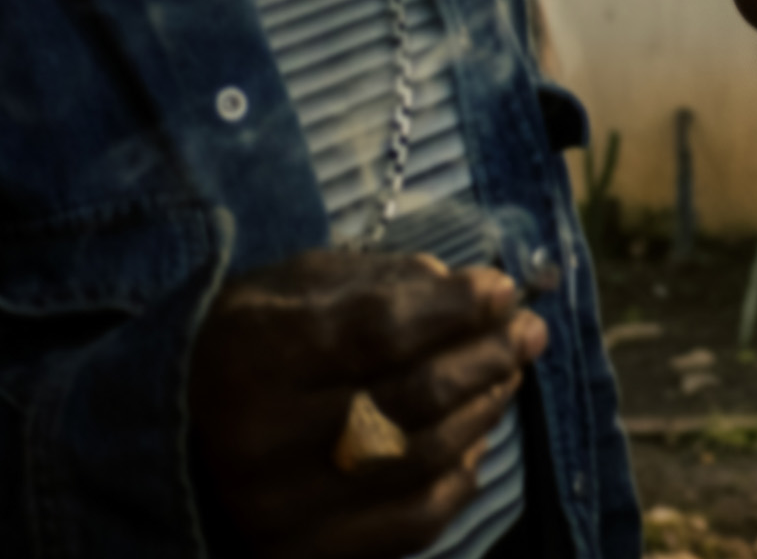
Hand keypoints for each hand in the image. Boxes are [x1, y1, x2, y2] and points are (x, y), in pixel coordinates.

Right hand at [189, 249, 548, 558]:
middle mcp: (263, 440)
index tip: (503, 289)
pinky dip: (458, 478)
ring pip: (421, 458)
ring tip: (509, 372)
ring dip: (484, 409)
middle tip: (530, 329)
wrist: (170, 441)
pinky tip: (476, 438)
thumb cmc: (249, 344)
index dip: (454, 309)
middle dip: (488, 356)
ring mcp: (282, 510)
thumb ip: (379, 281)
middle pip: (412, 397)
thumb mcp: (297, 286)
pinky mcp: (302, 557)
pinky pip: (410, 523)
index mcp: (256, 355)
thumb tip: (464, 288)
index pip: (380, 330)